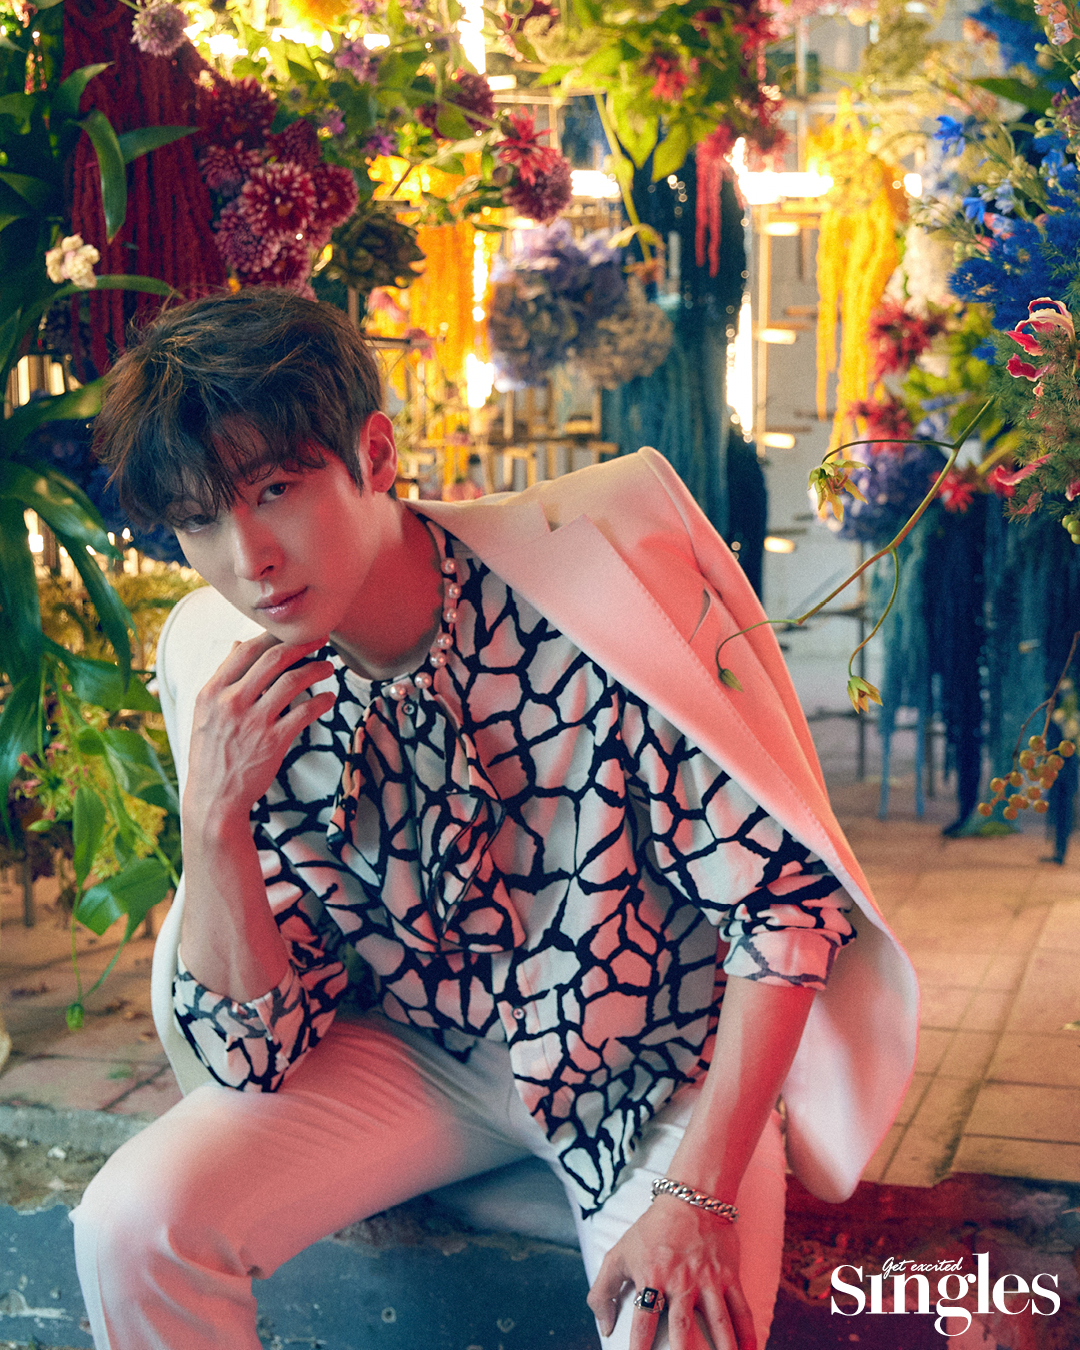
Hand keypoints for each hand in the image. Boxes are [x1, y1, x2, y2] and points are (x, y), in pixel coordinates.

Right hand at [184, 632, 335, 824]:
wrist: (213, 798)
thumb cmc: (211, 754)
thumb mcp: (206, 713)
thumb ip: (223, 678)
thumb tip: (237, 644)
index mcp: (212, 692)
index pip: (246, 651)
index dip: (273, 636)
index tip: (292, 632)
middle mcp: (231, 702)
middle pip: (274, 659)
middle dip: (302, 644)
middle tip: (321, 639)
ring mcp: (253, 722)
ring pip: (293, 681)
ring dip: (317, 669)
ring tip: (329, 667)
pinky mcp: (273, 742)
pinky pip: (304, 713)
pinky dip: (322, 702)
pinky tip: (330, 698)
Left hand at [586, 1196, 755, 1349]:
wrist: (691, 1198)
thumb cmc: (652, 1230)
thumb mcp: (619, 1253)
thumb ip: (604, 1291)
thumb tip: (604, 1327)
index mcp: (652, 1277)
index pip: (643, 1321)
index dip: (639, 1346)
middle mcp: (681, 1282)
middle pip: (683, 1328)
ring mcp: (708, 1280)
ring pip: (719, 1324)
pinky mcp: (729, 1276)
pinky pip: (741, 1311)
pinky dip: (748, 1335)